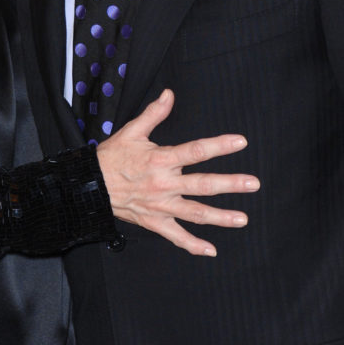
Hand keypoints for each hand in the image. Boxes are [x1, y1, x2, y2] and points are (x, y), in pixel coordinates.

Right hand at [96, 89, 258, 256]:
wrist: (90, 186)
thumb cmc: (112, 157)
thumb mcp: (131, 131)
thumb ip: (154, 114)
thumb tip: (170, 94)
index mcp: (160, 160)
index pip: (195, 151)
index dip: (219, 146)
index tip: (241, 142)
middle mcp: (164, 184)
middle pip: (203, 185)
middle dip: (230, 184)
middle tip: (253, 184)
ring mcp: (161, 206)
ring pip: (195, 213)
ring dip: (221, 217)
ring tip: (243, 219)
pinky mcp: (155, 222)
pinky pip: (176, 236)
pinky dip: (193, 245)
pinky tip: (211, 250)